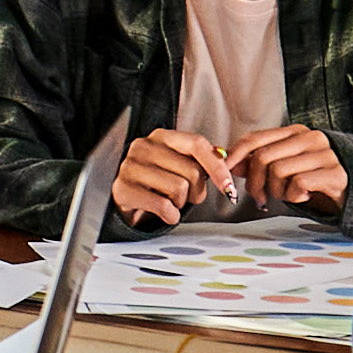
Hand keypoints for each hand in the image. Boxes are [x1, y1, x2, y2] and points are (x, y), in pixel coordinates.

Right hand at [114, 127, 229, 225]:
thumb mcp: (178, 164)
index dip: (217, 167)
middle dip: (196, 190)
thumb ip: (201, 158)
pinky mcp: (123, 189)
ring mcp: (130, 167)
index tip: (229, 187)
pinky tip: (166, 213)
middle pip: (192, 171)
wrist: (127, 198)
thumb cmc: (157, 181)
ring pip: (179, 189)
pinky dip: (171, 215)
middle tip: (187, 196)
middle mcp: (144, 147)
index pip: (197, 144)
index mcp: (161, 136)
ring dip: (181, 203)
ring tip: (170, 200)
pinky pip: (163, 206)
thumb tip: (226, 157)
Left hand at [227, 124, 347, 216]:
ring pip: (278, 172)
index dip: (234, 155)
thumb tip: (226, 162)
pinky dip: (295, 197)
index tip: (223, 171)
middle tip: (260, 197)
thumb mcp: (283, 170)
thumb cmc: (313, 179)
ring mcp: (324, 154)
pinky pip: (298, 185)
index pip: (255, 138)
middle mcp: (310, 138)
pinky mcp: (335, 173)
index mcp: (295, 132)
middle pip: (263, 157)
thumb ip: (256, 164)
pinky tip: (305, 196)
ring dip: (278, 191)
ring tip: (289, 193)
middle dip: (255, 183)